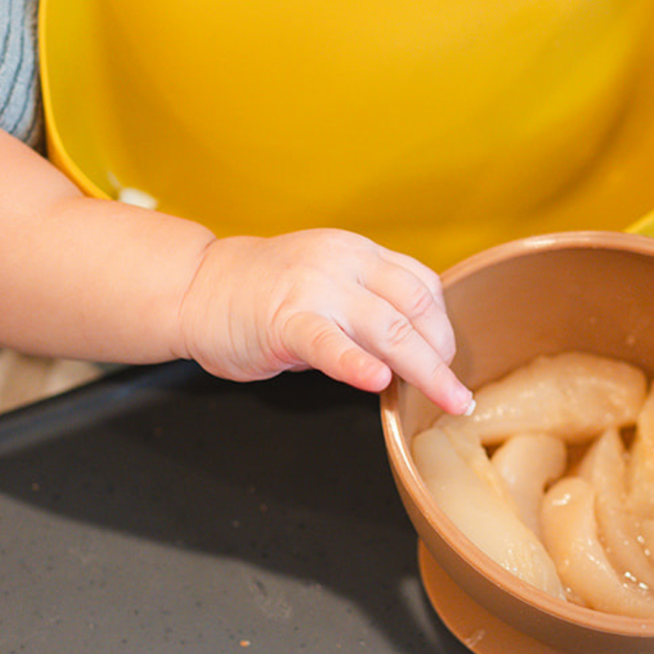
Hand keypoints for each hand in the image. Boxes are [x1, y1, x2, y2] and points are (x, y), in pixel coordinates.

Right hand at [177, 228, 471, 415]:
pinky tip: (378, 381)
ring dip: (424, 369)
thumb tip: (416, 348)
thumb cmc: (266, 294)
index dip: (443, 326)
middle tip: (456, 394)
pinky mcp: (283, 320)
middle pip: (415, 308)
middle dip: (442, 355)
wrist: (197, 287)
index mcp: (360, 254)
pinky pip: (328, 344)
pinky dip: (356, 363)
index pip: (422, 285)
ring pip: (386, 328)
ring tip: (445, 399)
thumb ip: (370, 307)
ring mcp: (314, 289)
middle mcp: (343, 263)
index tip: (446, 361)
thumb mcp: (329, 285)